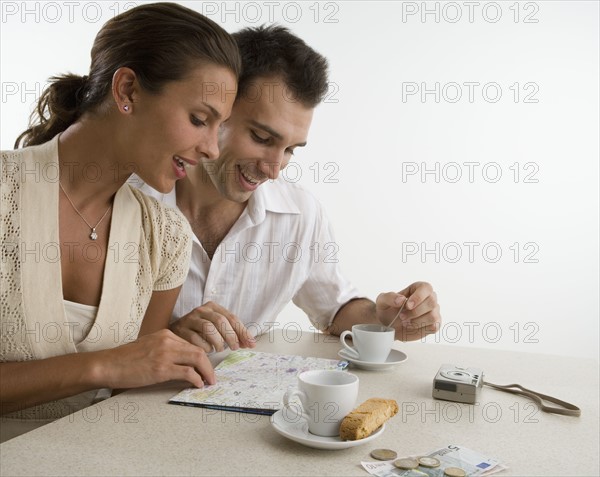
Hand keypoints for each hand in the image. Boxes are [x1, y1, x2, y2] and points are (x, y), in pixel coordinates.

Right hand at [99, 329, 214, 387]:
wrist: (107, 364)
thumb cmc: (125, 359)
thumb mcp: (149, 346)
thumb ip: (167, 349)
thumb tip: (183, 363)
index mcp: (166, 334)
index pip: (192, 344)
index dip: (202, 357)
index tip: (206, 368)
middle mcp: (168, 341)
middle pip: (199, 350)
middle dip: (209, 365)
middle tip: (212, 377)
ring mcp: (165, 354)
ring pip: (197, 359)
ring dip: (206, 372)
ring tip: (208, 382)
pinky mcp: (161, 368)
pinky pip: (187, 373)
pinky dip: (196, 379)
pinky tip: (197, 385)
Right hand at [169, 301, 255, 352]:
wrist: (175, 331)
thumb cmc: (199, 330)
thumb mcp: (216, 326)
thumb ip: (232, 332)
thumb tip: (250, 342)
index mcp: (212, 307)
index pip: (231, 318)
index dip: (242, 331)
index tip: (250, 344)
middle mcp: (201, 310)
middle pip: (220, 321)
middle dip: (231, 336)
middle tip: (235, 347)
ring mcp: (190, 319)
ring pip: (209, 328)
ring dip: (218, 341)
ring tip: (220, 349)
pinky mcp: (181, 330)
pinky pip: (196, 338)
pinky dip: (205, 346)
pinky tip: (208, 350)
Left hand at [376, 282, 440, 340]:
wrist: (388, 325)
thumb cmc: (387, 310)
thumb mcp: (382, 301)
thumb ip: (390, 297)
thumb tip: (401, 299)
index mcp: (418, 288)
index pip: (426, 288)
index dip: (418, 297)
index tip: (407, 305)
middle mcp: (429, 298)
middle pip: (431, 302)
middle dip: (415, 312)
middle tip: (402, 316)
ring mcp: (433, 311)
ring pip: (433, 316)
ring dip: (417, 321)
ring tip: (406, 322)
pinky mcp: (434, 324)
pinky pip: (434, 326)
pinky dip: (421, 328)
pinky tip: (412, 327)